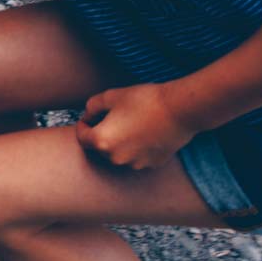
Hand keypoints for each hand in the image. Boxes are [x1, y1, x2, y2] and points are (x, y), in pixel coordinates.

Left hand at [75, 83, 194, 171]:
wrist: (179, 110)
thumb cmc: (143, 100)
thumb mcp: (110, 96)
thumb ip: (91, 106)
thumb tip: (88, 115)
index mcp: (102, 142)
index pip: (81, 137)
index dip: (83, 125)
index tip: (89, 118)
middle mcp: (116, 158)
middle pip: (100, 147)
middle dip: (101, 133)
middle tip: (111, 117)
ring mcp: (136, 164)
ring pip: (119, 154)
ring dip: (119, 142)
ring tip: (130, 123)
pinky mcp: (153, 164)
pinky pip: (137, 156)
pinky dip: (136, 147)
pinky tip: (145, 132)